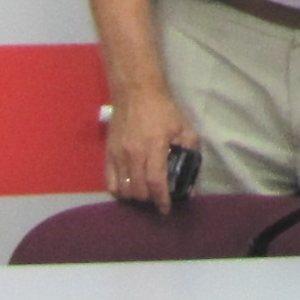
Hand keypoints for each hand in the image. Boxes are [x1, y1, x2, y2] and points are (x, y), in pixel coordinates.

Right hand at [104, 92, 195, 209]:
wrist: (136, 91)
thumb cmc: (163, 109)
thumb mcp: (184, 128)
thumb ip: (190, 153)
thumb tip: (191, 180)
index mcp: (154, 147)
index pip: (155, 182)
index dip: (161, 200)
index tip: (166, 209)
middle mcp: (133, 153)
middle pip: (138, 190)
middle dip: (149, 199)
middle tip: (157, 198)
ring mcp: (118, 153)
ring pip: (123, 188)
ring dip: (135, 196)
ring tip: (143, 193)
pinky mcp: (108, 152)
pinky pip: (109, 181)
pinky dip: (118, 190)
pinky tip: (127, 188)